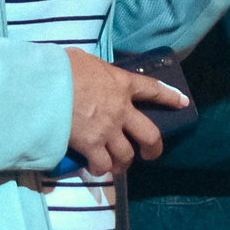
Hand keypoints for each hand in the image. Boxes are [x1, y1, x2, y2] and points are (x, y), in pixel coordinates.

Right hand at [63, 46, 189, 174]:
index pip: (153, 90)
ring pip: (127, 155)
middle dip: (153, 148)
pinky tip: (95, 168)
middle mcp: (121, 110)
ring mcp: (108, 130)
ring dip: (124, 162)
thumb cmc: (63, 67)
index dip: (170, 96)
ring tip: (118, 166)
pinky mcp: (92, 146)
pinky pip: (103, 164)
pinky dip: (100, 168)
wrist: (46, 86)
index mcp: (121, 84)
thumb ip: (96, 72)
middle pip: (150, 134)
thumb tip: (90, 73)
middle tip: (150, 154)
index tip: (183, 103)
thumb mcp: (86, 61)